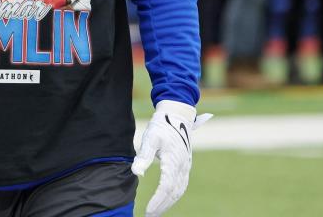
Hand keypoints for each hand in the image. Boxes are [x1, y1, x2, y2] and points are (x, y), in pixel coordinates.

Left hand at [131, 101, 211, 216]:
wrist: (177, 115)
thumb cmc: (162, 125)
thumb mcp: (150, 137)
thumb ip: (143, 155)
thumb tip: (136, 172)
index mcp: (174, 161)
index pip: (166, 187)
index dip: (157, 201)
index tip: (148, 211)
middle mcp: (183, 166)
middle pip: (174, 192)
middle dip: (162, 206)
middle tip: (150, 216)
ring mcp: (186, 166)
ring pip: (179, 190)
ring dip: (168, 203)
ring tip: (156, 212)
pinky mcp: (186, 165)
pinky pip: (181, 185)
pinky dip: (174, 195)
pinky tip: (166, 200)